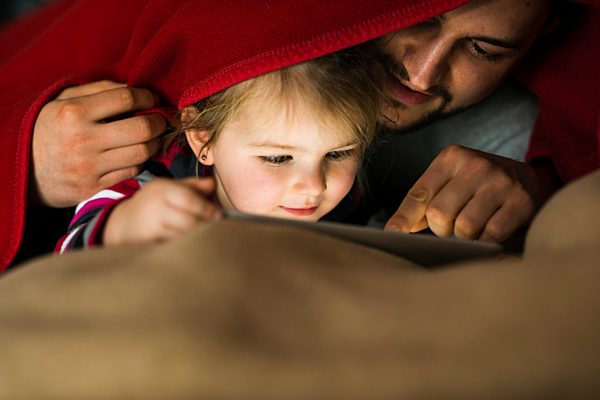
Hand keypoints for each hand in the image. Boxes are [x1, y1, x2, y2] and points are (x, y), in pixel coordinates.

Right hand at [30, 80, 166, 207]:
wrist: (24, 170)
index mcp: (74, 112)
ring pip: (141, 152)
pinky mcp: (93, 186)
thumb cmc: (48, 130)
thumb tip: (133, 87)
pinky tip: (136, 154)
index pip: (126, 98)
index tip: (152, 99)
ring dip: (153, 143)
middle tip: (161, 120)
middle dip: (159, 122)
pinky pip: (131, 172)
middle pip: (141, 128)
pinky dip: (140, 161)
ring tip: (151, 138)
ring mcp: (89, 166)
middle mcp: (83, 139)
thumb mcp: (62, 101)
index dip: (147, 97)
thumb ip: (96, 90)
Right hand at [103, 177, 221, 245]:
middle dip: (203, 225)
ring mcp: (149, 224)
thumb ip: (192, 186)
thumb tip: (213, 183)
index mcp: (162, 188)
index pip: (188, 199)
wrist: (124, 222)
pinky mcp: (147, 241)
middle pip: (187, 220)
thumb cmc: (154, 203)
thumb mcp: (169, 189)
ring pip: (181, 234)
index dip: (206, 208)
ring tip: (201, 235)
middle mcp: (154, 205)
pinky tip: (185, 244)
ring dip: (194, 236)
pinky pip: (172, 244)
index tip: (218, 215)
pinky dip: (182, 245)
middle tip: (213, 228)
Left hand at [384, 145, 555, 242]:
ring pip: (464, 227)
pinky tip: (488, 238)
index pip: (419, 193)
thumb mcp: (452, 183)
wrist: (533, 181)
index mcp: (451, 158)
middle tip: (453, 228)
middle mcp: (475, 165)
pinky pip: (490, 235)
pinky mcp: (521, 202)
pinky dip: (484, 244)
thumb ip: (425, 202)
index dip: (403, 218)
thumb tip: (395, 229)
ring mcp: (499, 182)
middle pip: (439, 214)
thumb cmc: (480, 187)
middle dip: (442, 230)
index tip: (391, 235)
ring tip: (473, 230)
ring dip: (464, 238)